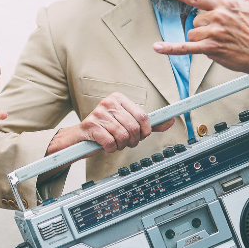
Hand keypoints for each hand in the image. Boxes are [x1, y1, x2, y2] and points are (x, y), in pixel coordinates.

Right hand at [46, 93, 175, 155]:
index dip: (145, 131)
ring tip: (114, 143)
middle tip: (125, 142)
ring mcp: (98, 114)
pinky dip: (110, 149)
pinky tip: (105, 146)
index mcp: (118, 98)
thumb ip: (147, 123)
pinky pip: (110, 142)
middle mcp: (108, 103)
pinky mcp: (90, 127)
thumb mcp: (126, 124)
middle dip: (132, 141)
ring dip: (120, 146)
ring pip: (123, 136)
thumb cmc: (104, 130)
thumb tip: (170, 121)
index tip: (141, 136)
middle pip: (134, 127)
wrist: (78, 139)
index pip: (143, 116)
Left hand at [152, 0, 248, 80]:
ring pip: (192, 33)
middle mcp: (217, 17)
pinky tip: (157, 47)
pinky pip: (186, 48)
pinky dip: (171, 48)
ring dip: (201, 39)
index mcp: (225, 4)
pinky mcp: (211, 48)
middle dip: (204, 27)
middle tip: (223, 32)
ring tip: (220, 41)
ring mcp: (213, 33)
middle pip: (194, 20)